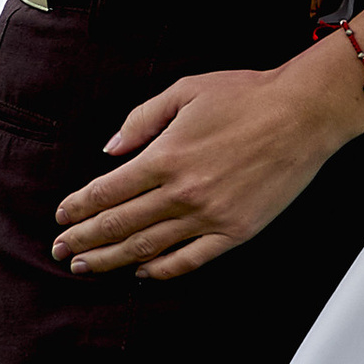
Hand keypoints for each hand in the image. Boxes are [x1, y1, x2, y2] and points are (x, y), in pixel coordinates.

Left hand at [50, 53, 359, 281]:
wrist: (302, 114)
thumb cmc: (246, 95)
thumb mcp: (186, 91)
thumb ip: (142, 120)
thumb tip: (110, 150)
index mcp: (166, 156)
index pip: (108, 191)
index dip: (80, 207)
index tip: (62, 218)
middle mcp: (182, 192)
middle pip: (120, 225)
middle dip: (84, 240)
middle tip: (60, 252)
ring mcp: (209, 216)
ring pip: (148, 247)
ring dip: (112, 260)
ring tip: (86, 267)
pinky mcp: (235, 231)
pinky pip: (190, 260)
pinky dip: (162, 270)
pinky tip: (142, 272)